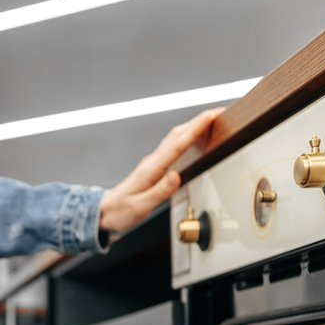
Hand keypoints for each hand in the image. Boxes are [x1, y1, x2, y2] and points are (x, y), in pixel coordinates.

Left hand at [97, 108, 223, 233]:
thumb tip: (176, 176)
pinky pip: (174, 146)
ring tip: (213, 120)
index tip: (210, 116)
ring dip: (194, 127)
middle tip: (219, 112)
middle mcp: (153, 162)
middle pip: (178, 135)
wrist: (105, 212)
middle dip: (199, 122)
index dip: (195, 129)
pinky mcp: (155, 166)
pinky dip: (187, 137)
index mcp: (151, 170)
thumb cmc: (121, 212)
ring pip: (176, 138)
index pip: (177, 145)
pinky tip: (195, 138)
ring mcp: (153, 162)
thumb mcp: (140, 207)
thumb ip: (159, 192)